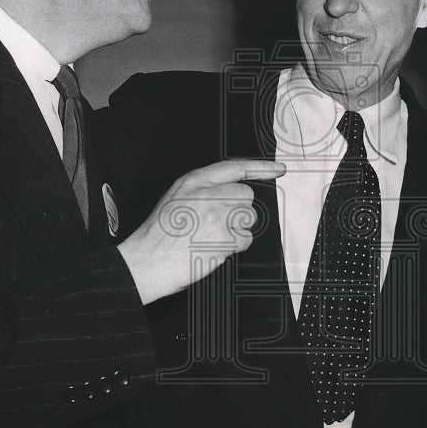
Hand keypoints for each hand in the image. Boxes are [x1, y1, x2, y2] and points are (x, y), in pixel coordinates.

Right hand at [118, 158, 285, 303]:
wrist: (147, 260)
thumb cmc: (158, 234)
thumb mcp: (175, 198)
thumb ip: (203, 190)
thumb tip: (230, 194)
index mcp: (194, 182)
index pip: (235, 167)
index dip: (260, 168)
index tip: (278, 169)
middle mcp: (208, 194)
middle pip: (246, 197)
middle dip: (239, 212)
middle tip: (218, 225)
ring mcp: (218, 215)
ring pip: (248, 220)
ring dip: (237, 232)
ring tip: (212, 238)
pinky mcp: (225, 237)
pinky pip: (244, 240)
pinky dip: (234, 248)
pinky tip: (214, 249)